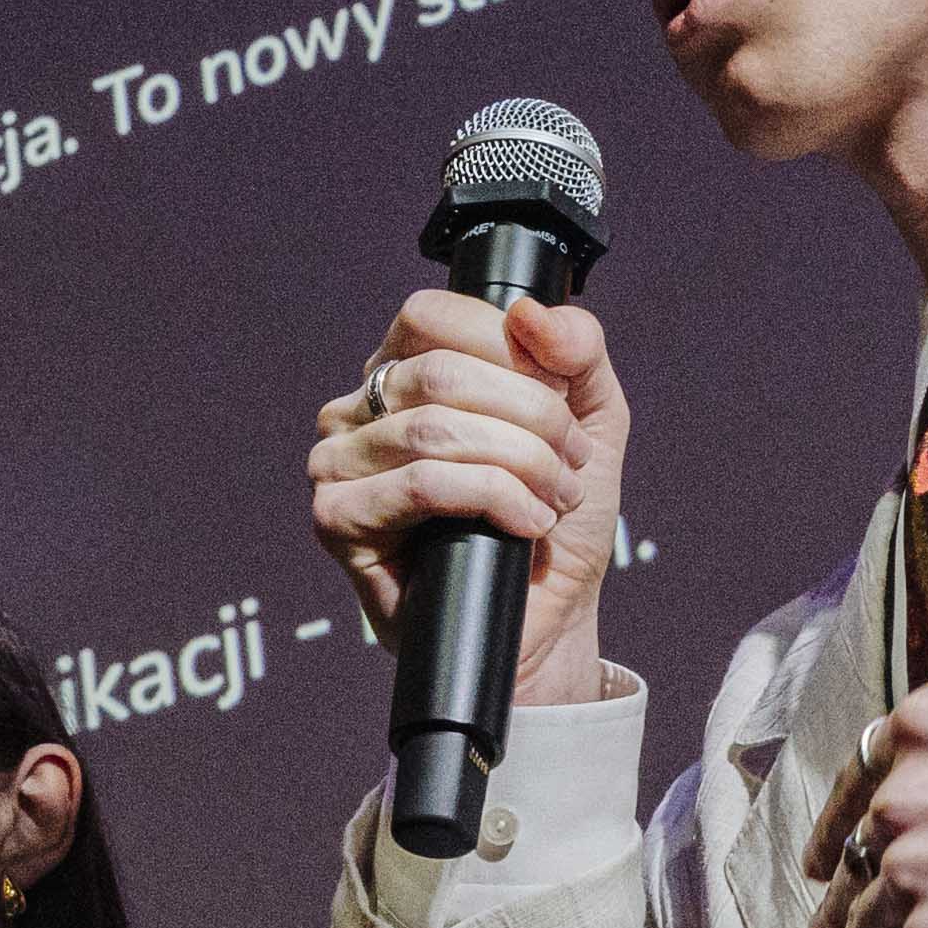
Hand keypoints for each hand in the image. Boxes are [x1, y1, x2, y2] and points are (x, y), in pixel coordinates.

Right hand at [304, 292, 627, 704]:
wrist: (550, 615)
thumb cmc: (558, 516)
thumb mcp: (591, 417)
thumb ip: (577, 349)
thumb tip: (528, 312)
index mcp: (404, 371)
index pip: (433, 315)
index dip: (510, 348)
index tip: (563, 399)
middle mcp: (358, 411)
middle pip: (443, 373)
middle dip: (532, 418)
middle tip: (570, 464)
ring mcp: (338, 463)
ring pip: (435, 428)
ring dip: (521, 463)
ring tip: (555, 499)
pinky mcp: (337, 520)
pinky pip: (421, 484)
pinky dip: (492, 498)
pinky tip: (525, 525)